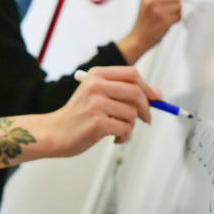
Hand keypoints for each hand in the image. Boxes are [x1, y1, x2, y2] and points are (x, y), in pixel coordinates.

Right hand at [40, 65, 159, 156]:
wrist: (54, 132)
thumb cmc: (79, 115)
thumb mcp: (98, 95)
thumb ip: (125, 92)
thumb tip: (158, 94)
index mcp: (96, 74)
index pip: (132, 74)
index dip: (147, 87)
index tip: (155, 99)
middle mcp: (96, 86)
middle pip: (136, 93)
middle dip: (146, 108)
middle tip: (145, 119)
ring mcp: (96, 104)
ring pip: (132, 114)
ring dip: (131, 126)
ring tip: (119, 131)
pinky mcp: (98, 123)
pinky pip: (126, 129)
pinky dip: (125, 136)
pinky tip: (114, 138)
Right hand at [116, 0, 181, 63]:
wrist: (138, 38)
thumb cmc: (145, 22)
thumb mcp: (145, 3)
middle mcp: (151, 1)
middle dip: (175, 3)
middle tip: (168, 11)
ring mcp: (158, 10)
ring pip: (179, 5)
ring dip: (176, 12)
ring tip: (167, 17)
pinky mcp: (164, 20)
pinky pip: (178, 16)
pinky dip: (175, 20)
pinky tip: (167, 23)